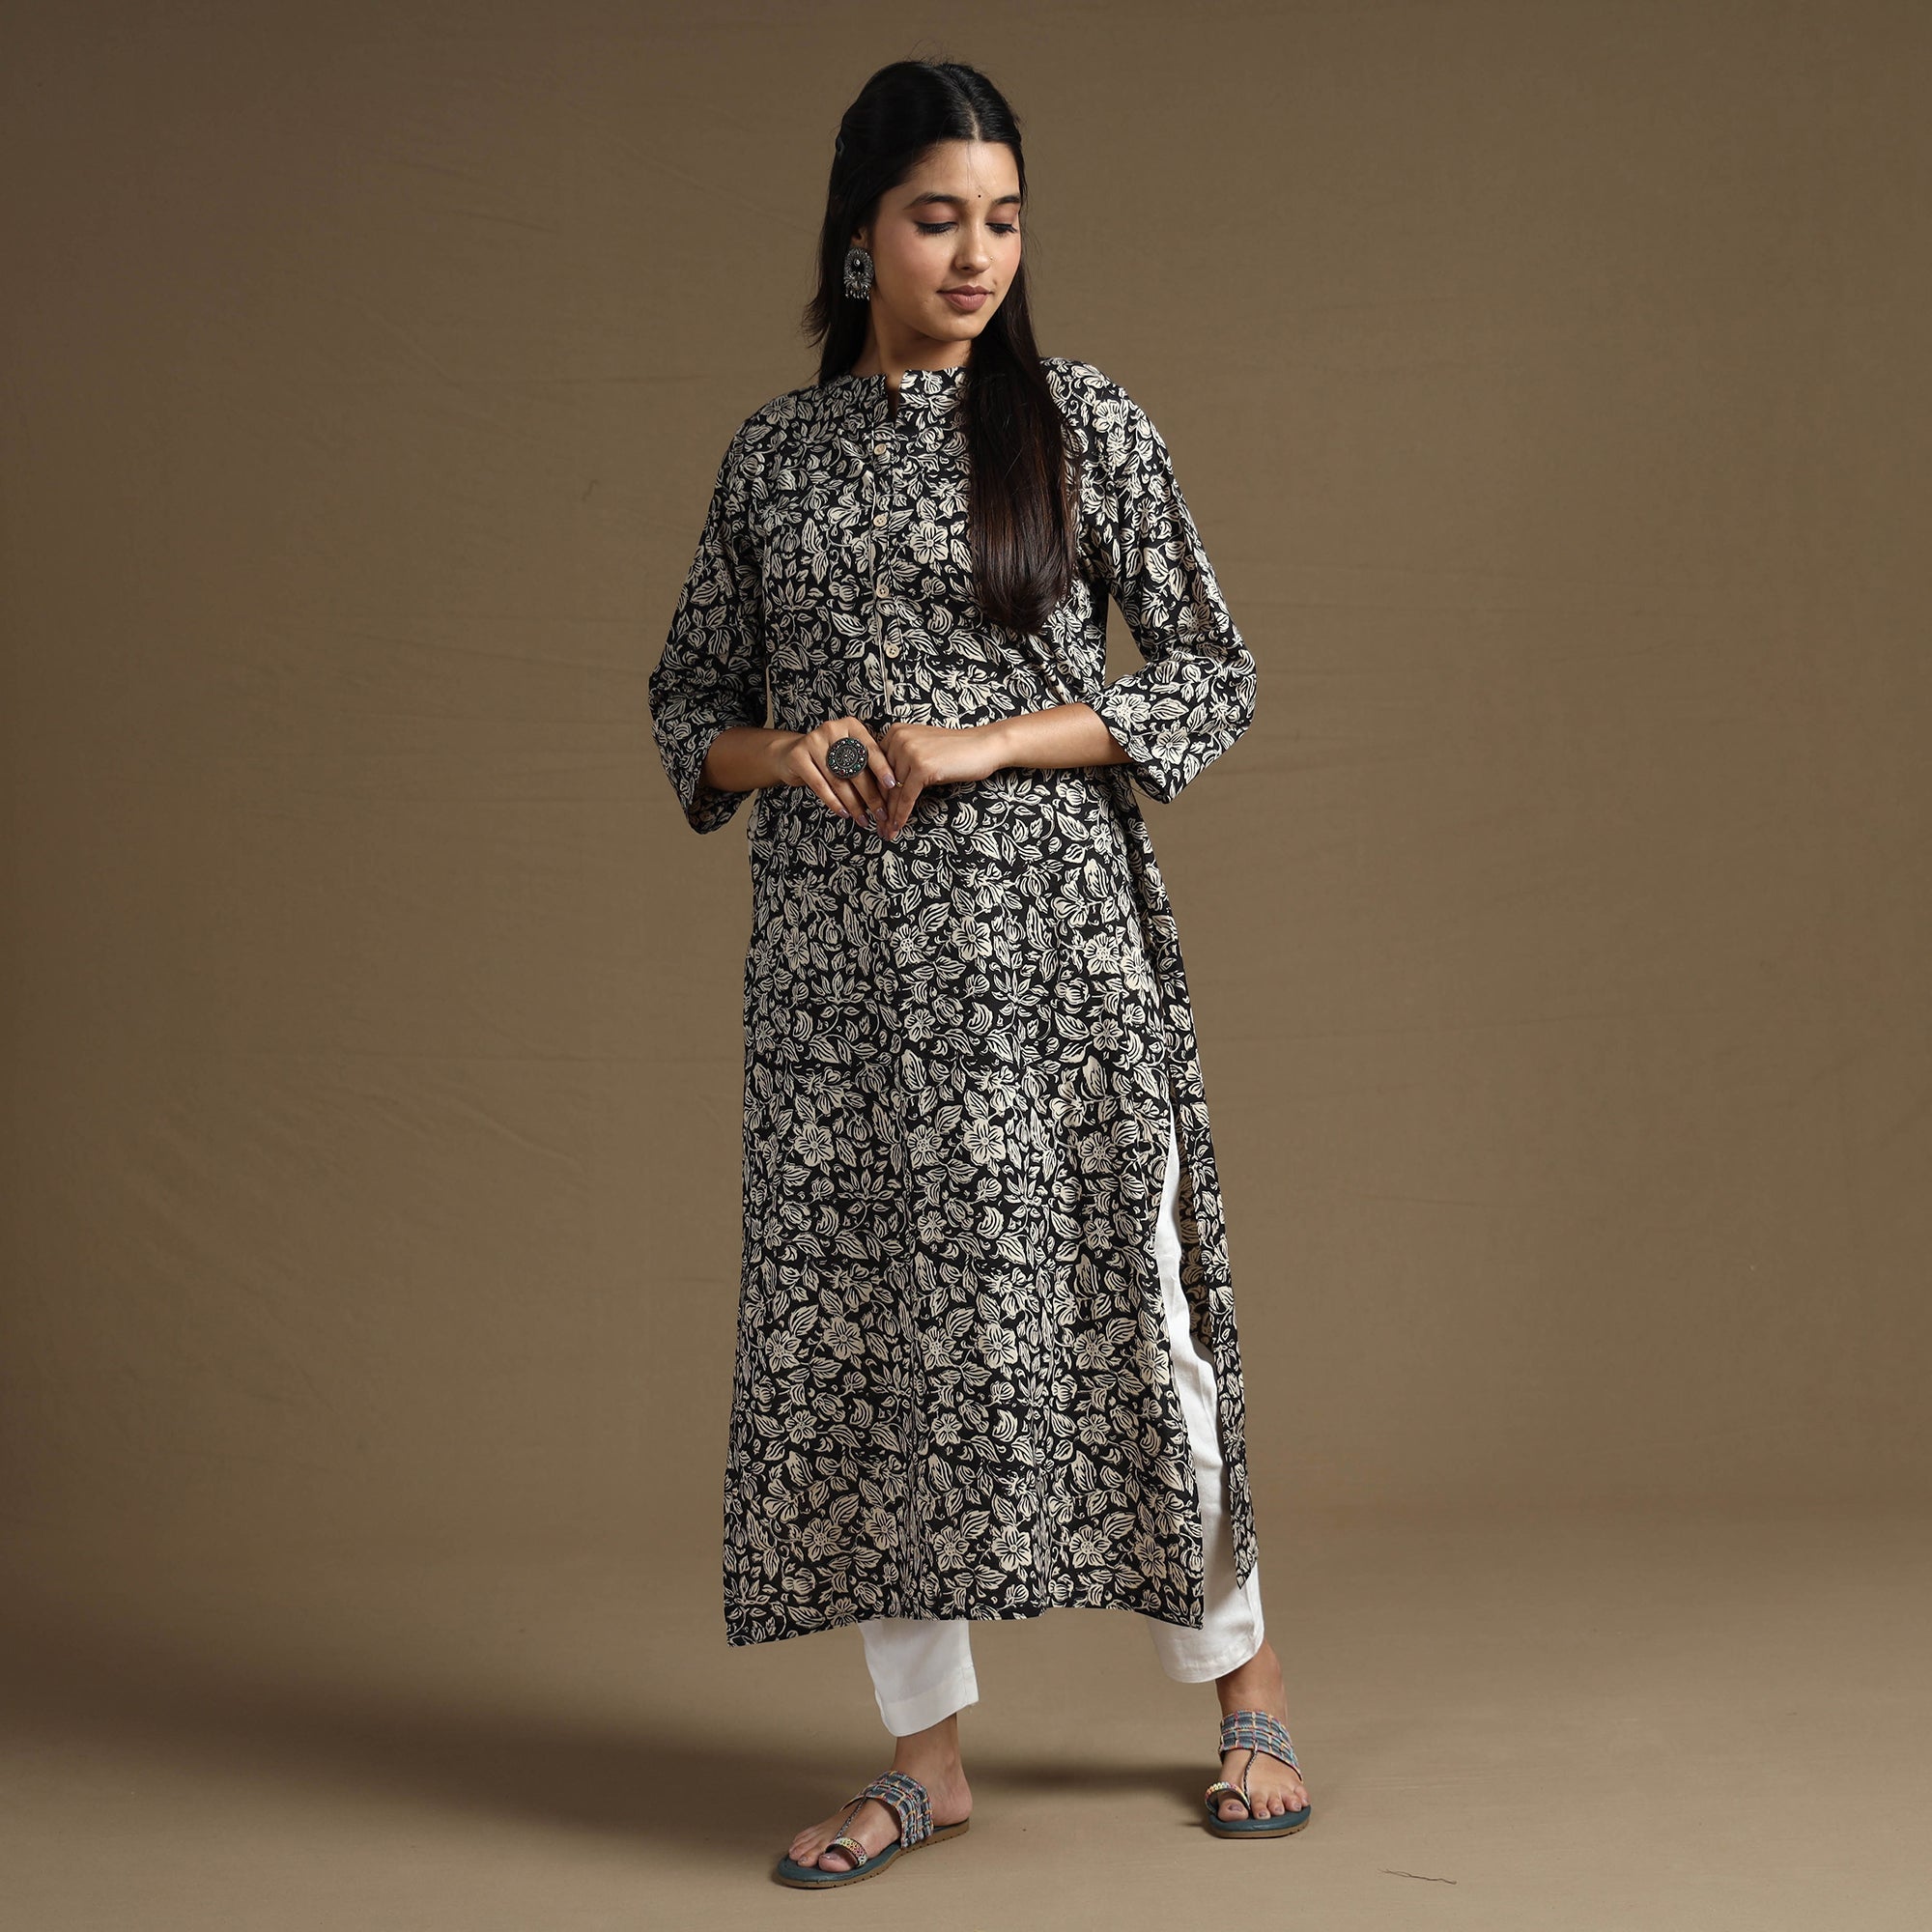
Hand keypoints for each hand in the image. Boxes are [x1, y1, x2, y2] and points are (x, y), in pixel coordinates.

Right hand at [773, 716, 895, 832]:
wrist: (792, 752)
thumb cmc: (829, 756)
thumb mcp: (849, 752)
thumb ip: (866, 763)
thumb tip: (890, 791)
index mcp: (850, 726)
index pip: (871, 749)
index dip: (882, 769)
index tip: (893, 785)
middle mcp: (832, 729)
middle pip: (855, 768)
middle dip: (870, 795)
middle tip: (881, 813)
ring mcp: (813, 741)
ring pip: (839, 779)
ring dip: (853, 804)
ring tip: (863, 819)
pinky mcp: (798, 757)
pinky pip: (820, 785)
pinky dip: (834, 802)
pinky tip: (844, 813)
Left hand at [775, 718, 1007, 839]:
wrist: (984, 746)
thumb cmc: (956, 751)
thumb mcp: (922, 750)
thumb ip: (901, 761)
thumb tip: (883, 789)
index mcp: (894, 732)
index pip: (875, 767)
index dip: (871, 792)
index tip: (867, 810)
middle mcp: (898, 739)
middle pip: (882, 781)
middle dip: (877, 806)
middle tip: (875, 827)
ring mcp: (910, 752)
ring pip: (892, 791)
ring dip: (888, 815)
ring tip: (885, 832)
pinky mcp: (922, 767)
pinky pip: (906, 797)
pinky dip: (901, 815)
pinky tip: (897, 828)